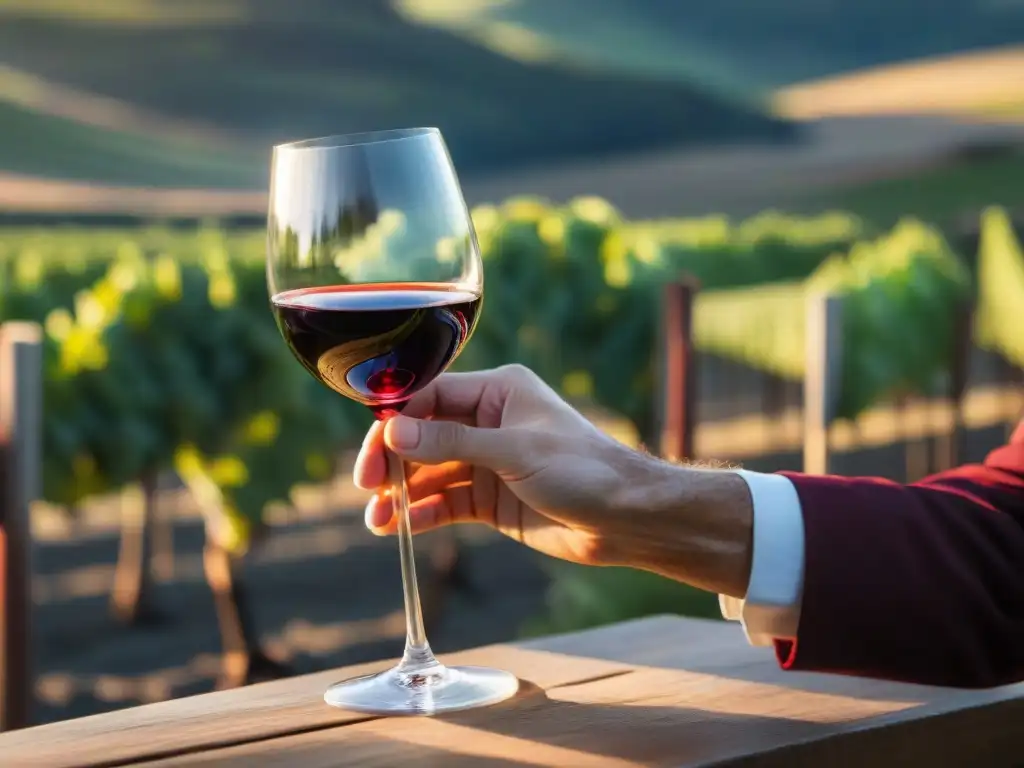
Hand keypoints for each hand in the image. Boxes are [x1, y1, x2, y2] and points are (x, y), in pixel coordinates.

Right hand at [354, 364, 668, 566]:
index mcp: (498, 392)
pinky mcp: (491, 499)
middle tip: (369, 487)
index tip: (371, 449)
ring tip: (377, 520)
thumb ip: (453, 443)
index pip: (430, 398)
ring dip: (403, 494)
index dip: (396, 422)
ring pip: (431, 473)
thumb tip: (394, 433)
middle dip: (394, 461)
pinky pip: (447, 502)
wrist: (625, 519)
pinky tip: (402, 528)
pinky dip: (424, 514)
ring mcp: (488, 462)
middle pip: (423, 437)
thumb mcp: (515, 451)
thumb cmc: (583, 470)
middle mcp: (488, 422)